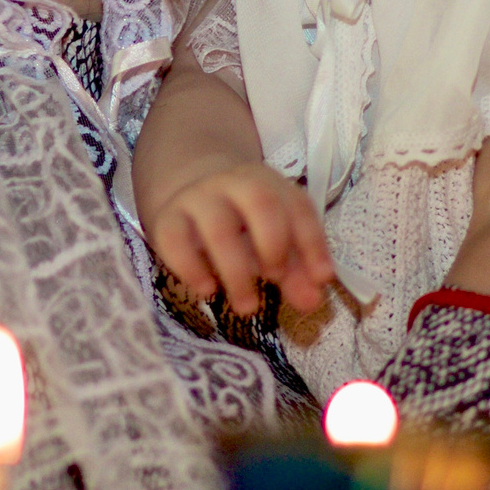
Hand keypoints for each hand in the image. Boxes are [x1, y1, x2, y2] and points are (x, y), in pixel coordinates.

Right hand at [146, 163, 334, 313]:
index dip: (313, 243)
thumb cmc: (241, 221)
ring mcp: (198, 199)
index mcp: (269, 184)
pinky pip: (174, 240)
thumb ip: (296, 271)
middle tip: (276, 279)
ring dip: (237, 271)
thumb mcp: (273, 239)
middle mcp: (234, 184)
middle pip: (260, 202)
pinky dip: (191, 269)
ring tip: (247, 306)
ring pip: (217, 226)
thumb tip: (312, 302)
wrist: (186, 188)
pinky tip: (207, 292)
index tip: (323, 279)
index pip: (298, 206)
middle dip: (275, 244)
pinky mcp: (167, 219)